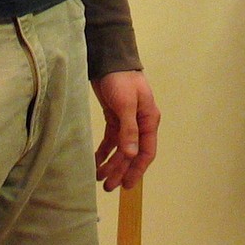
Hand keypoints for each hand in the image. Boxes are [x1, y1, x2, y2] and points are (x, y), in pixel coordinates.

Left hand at [90, 70, 159, 191]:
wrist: (109, 58)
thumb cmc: (121, 78)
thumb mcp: (126, 103)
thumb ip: (129, 129)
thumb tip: (131, 155)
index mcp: (148, 120)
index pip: (146, 152)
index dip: (137, 170)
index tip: (126, 184)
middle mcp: (140, 123)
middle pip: (131, 153)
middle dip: (121, 170)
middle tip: (109, 187)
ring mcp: (127, 121)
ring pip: (120, 148)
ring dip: (112, 163)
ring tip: (100, 178)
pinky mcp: (114, 116)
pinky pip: (111, 139)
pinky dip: (104, 150)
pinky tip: (96, 161)